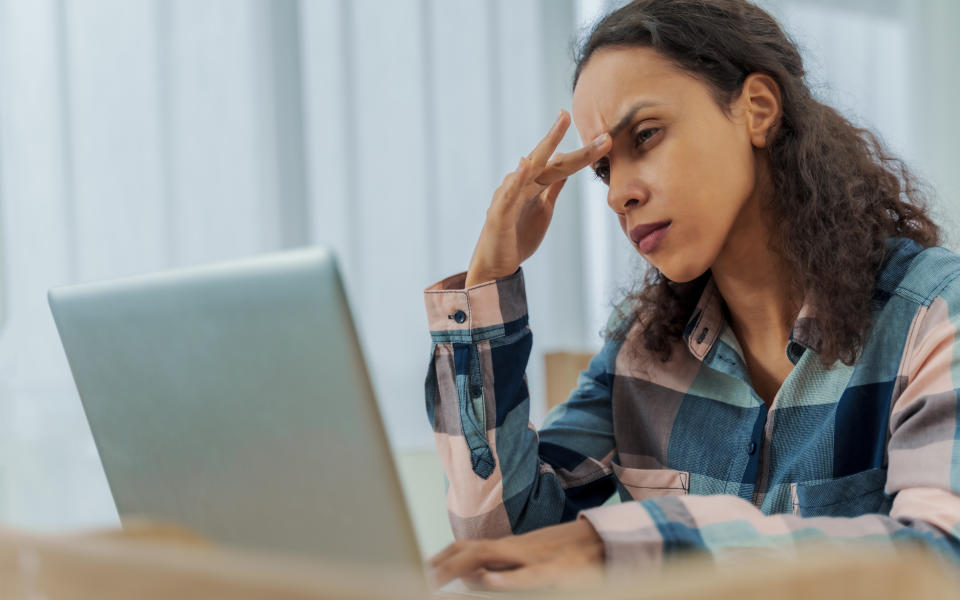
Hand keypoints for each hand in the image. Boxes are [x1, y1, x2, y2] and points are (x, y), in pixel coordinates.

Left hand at [428, 518, 605, 590]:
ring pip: (491, 556)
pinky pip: (528, 575)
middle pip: (471, 550)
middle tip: (419, 577)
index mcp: (511, 550)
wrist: (607, 543)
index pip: (468, 548)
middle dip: (442, 564)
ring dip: (461, 567)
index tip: (420, 567)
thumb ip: (501, 572)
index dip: (443, 556)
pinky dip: (507, 578)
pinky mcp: (555, 572)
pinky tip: (488, 581)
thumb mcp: (530, 565)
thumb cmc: (568, 559)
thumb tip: (469, 581)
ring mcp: (534, 558)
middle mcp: (517, 549)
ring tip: (437, 578)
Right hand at [464, 110, 610, 286]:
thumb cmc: (518, 235)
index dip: (582, 153)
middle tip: (566, 114)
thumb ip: (553, 186)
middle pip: (544, 160)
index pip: (561, 164)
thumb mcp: (543, 208)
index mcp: (535, 185)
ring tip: (552, 130)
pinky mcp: (498, 214)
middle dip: (556, 136)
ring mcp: (508, 197)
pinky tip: (525, 165)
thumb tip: (567, 165)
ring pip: (527, 171)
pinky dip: (516, 179)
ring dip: (541, 150)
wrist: (496, 264)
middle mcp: (521, 185)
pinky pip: (508, 195)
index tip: (604, 137)